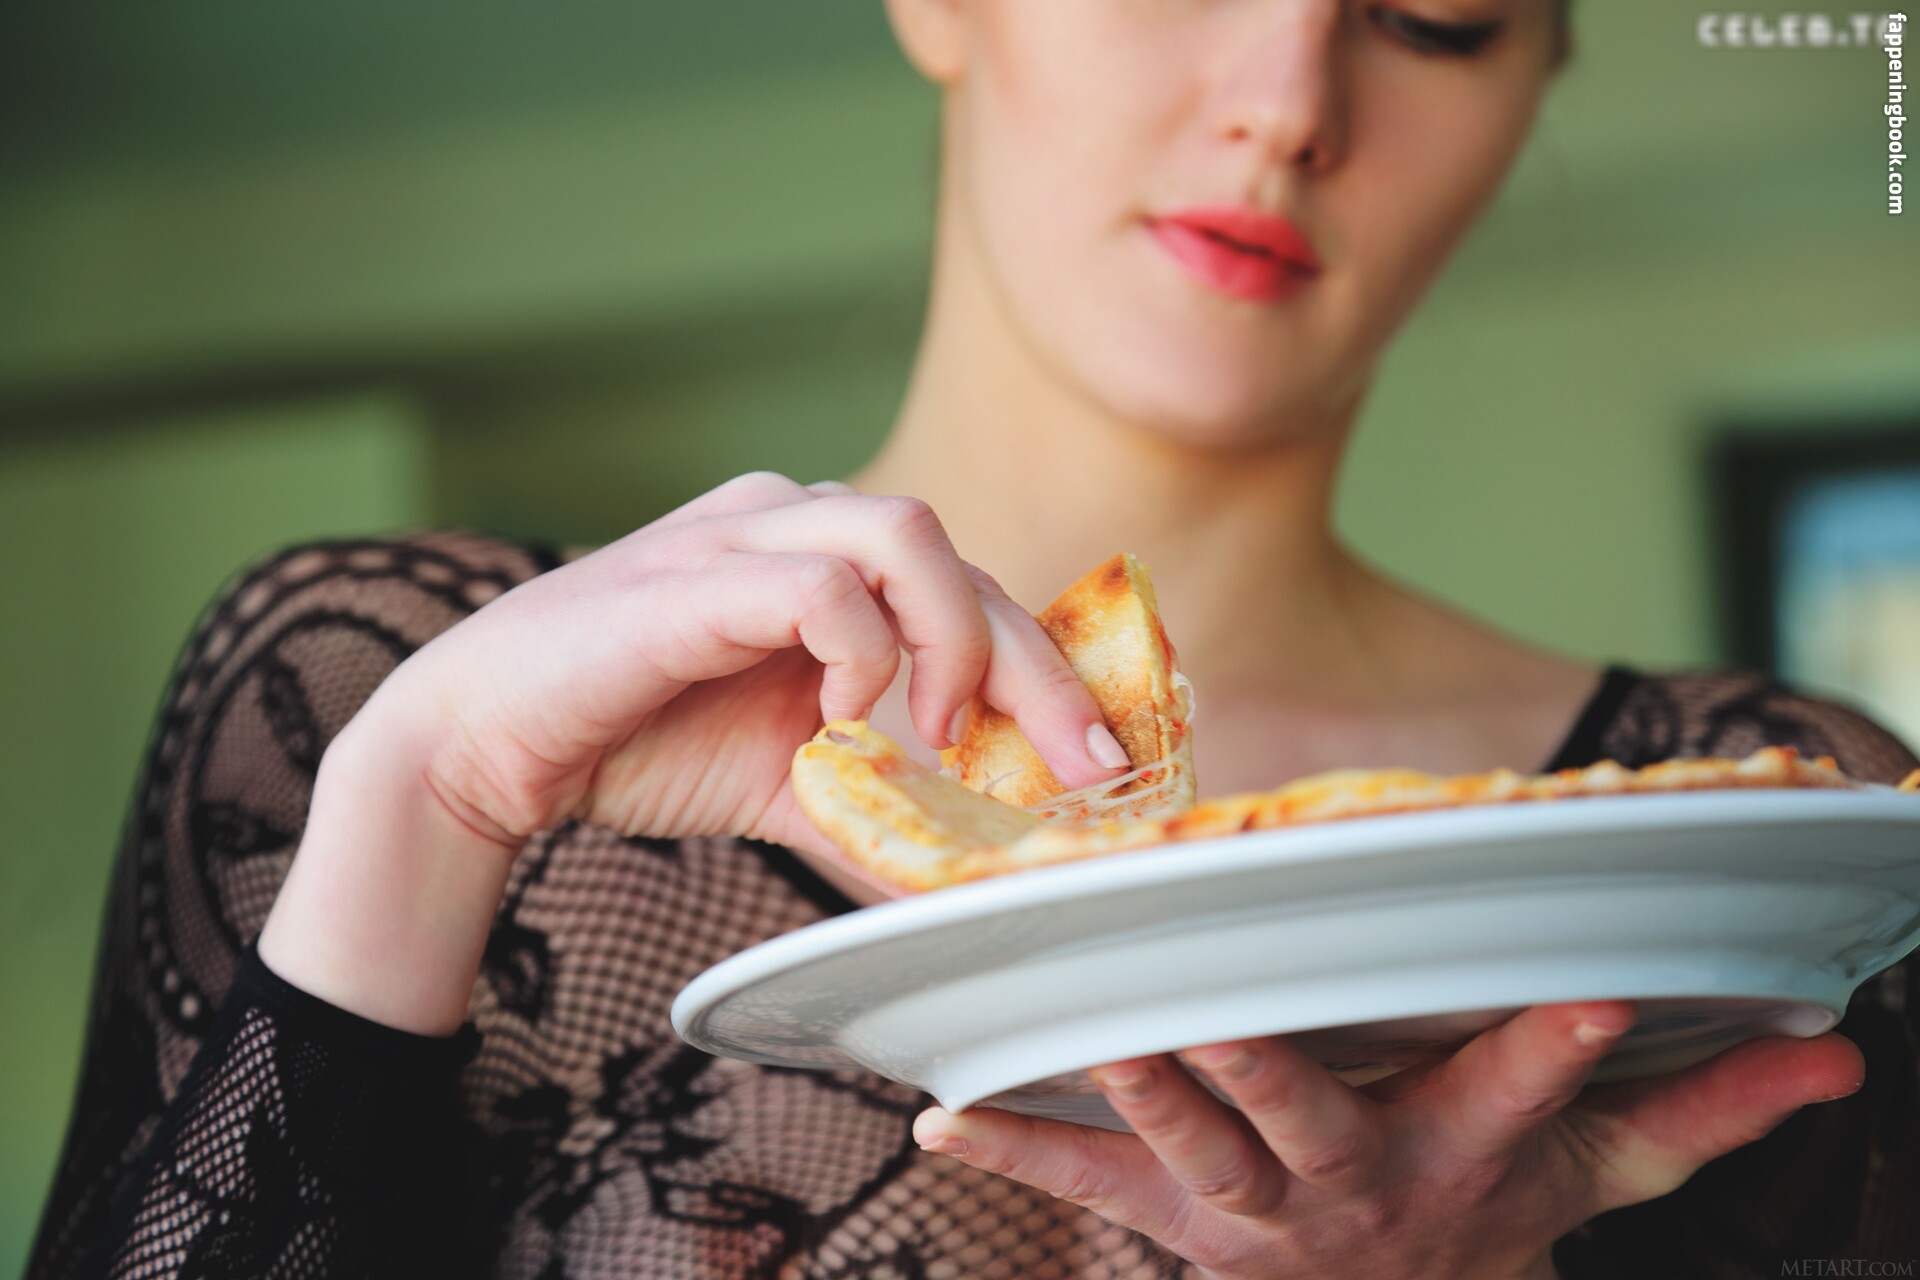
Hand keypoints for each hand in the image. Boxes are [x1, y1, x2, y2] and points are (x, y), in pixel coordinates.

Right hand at [262, 471, 1130, 1031]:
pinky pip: (820, 582)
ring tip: (938, 736)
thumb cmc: (639, 742)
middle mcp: (798, 519)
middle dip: (1040, 668)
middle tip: (1080, 765)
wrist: (490, 744)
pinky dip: (859, 652)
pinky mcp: (697, 571)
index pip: (973, 589)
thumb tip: (974, 886)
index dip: (1049, 666)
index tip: (1102, 756)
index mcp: (828, 557)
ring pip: (908, 536)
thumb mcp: (793, 783)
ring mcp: (746, 532)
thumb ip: (881, 810)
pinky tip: (842, 720)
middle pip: (963, 559)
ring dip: (953, 643)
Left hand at [911, 1001, 1864, 1279]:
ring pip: (1191, 1148)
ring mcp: (1250, 1206)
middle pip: (1309, 1123)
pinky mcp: (1173, 1213)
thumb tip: (1832, 1057)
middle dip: (1269, 1069)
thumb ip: (1698, 1113)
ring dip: (1139, 1088)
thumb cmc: (1489, 1208)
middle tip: (1222, 1010)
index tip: (1581, 997)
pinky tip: (943, 1114)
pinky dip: (1019, 1144)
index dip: (1552, 1055)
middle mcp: (1351, 1182)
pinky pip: (1089, 1180)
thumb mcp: (1598, 1173)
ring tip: (1088, 1030)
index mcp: (1458, 1156)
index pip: (1515, 1097)